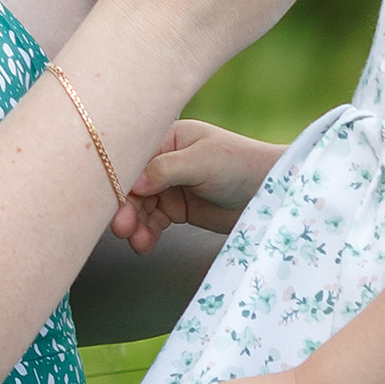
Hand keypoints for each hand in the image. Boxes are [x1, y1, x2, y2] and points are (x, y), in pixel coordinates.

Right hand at [110, 119, 281, 253]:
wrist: (272, 192)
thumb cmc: (240, 164)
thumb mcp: (202, 161)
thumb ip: (165, 169)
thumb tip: (132, 182)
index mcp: (167, 138)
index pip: (133, 158)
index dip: (120, 180)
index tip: (112, 202)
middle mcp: (164, 161)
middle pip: (132, 186)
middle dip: (125, 208)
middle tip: (122, 229)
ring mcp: (169, 186)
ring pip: (140, 207)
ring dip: (135, 224)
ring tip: (137, 242)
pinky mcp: (177, 209)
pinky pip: (153, 223)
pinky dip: (147, 234)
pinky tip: (145, 245)